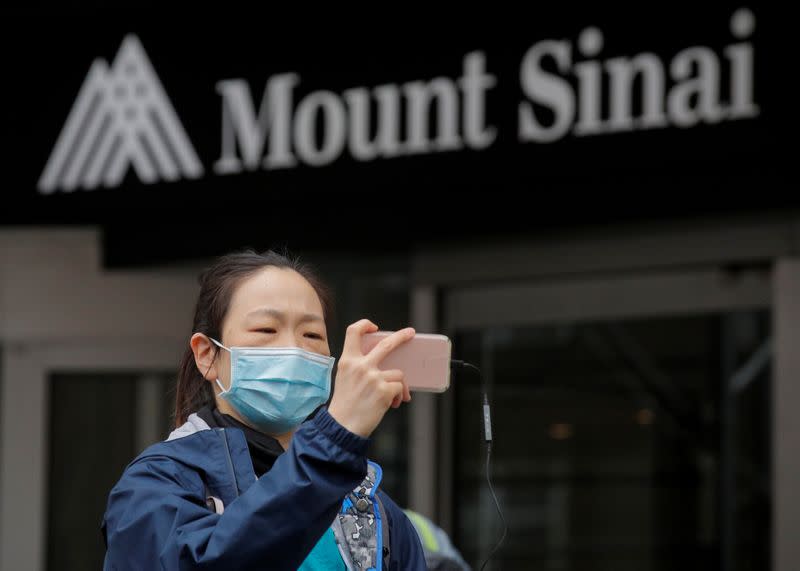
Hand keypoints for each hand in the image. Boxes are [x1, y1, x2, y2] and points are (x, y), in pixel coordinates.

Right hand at [327, 320, 414, 436]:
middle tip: (410, 334)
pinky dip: (399, 396)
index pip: (353, 332)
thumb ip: (359, 367)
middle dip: (401, 336)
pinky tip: (392, 404)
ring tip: (393, 398)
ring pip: (398, 373)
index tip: (374, 327)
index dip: (364, 324)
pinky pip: (400, 387)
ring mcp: (373, 377)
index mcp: (347, 361)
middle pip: (386, 344)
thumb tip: (386, 364)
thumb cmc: (345, 405)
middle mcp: (360, 366)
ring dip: (399, 385)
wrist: (342, 427)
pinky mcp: (384, 390)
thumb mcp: (344, 379)